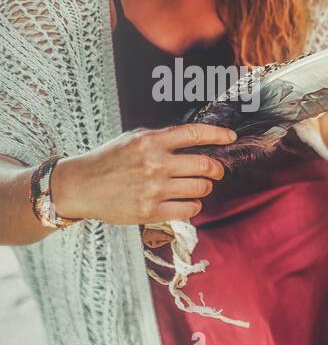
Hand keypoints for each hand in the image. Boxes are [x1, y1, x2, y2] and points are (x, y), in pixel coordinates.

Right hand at [53, 123, 234, 224]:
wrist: (79, 186)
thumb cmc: (109, 161)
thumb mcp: (132, 139)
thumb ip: (162, 138)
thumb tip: (196, 139)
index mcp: (150, 141)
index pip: (194, 134)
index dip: (218, 135)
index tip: (230, 137)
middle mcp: (154, 164)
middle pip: (206, 166)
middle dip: (217, 169)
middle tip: (216, 172)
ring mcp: (154, 189)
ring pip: (201, 188)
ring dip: (204, 188)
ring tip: (195, 187)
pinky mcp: (151, 211)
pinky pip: (190, 209)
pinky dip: (193, 206)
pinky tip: (185, 202)